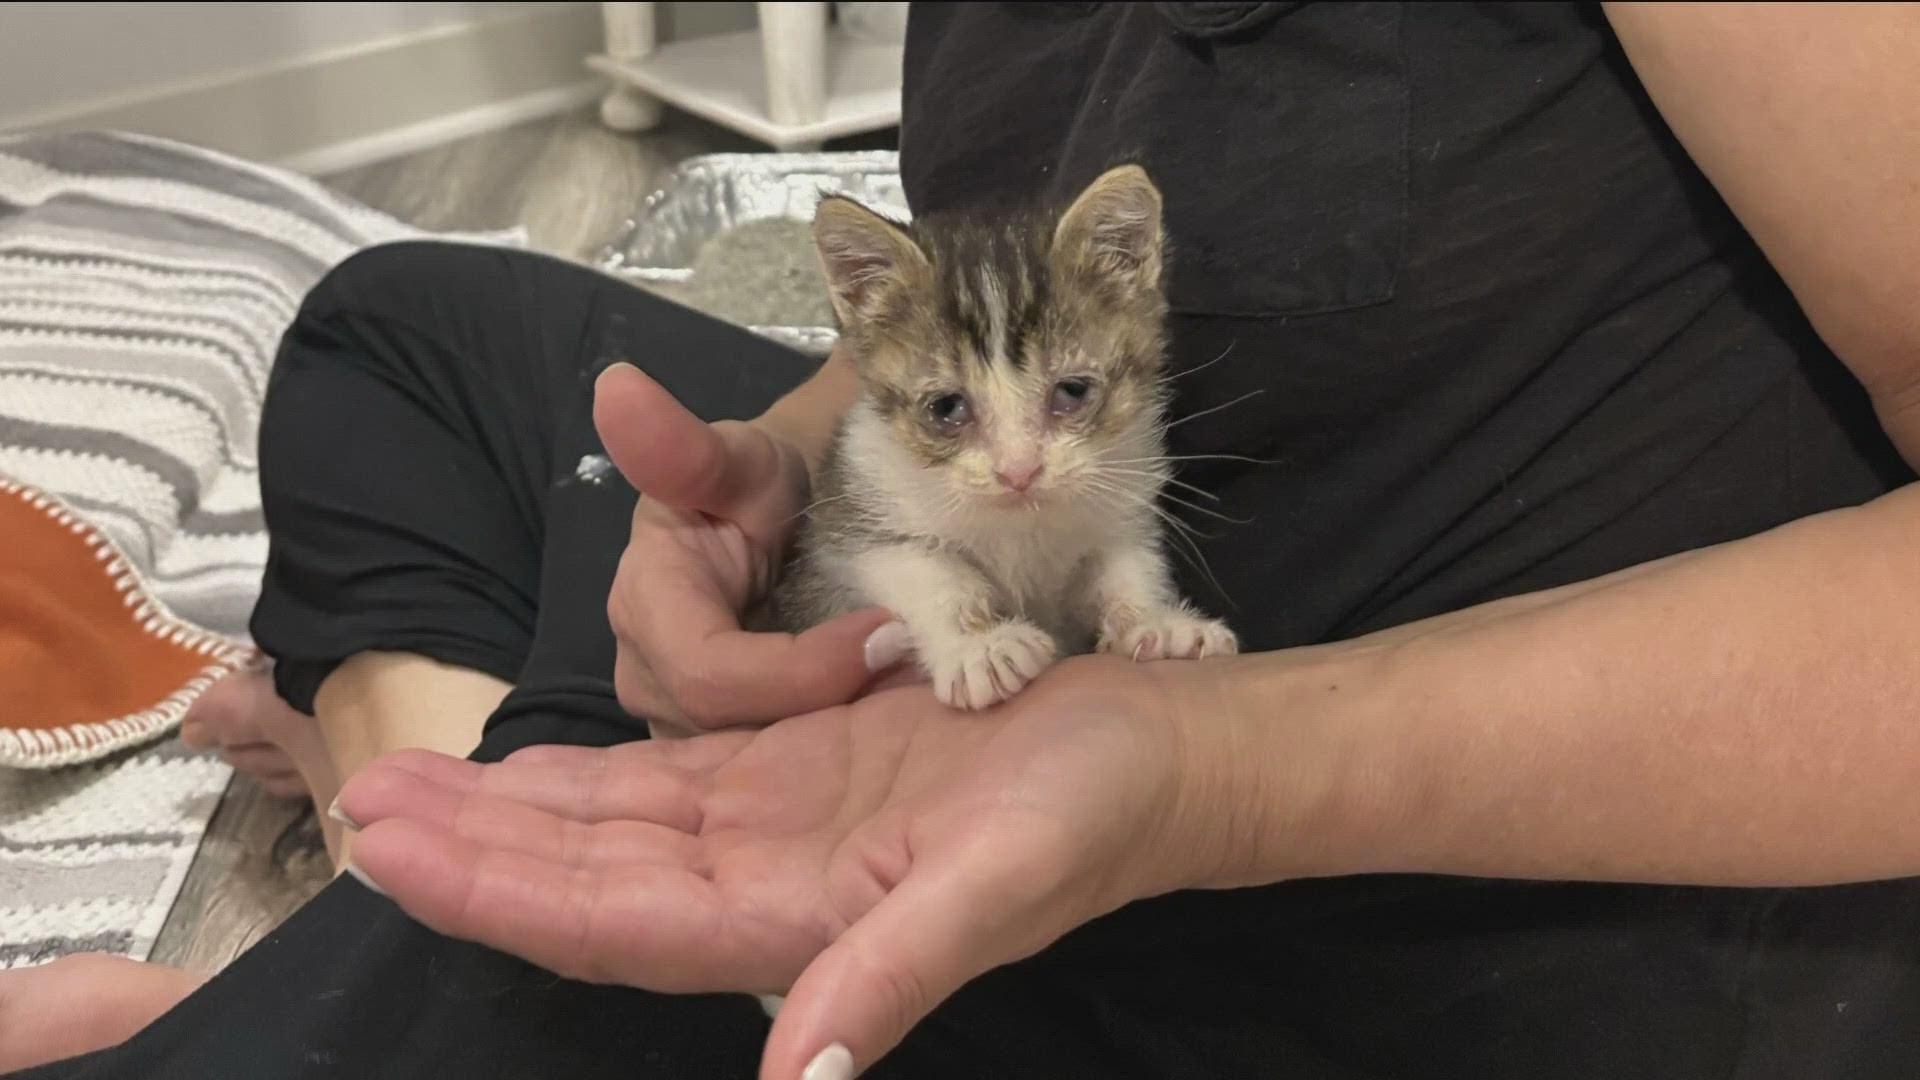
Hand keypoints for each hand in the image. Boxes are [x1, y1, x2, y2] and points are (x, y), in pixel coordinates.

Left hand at [336, 655, 1238, 1079]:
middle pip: (588, 881)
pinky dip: (592, 774)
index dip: (499, 894)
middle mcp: (768, 888)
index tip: (394, 850)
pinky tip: (530, 765)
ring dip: (512, 810)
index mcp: (796, 924)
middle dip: (473, 850)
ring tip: (411, 782)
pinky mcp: (802, 774)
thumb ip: (893, 974)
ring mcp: (780, 829)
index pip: (612, 921)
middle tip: (363, 804)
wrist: (1156, 756)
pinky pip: (672, 779)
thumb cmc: (1092, 814)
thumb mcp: (998, 886)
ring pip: (615, 830)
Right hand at [595, 363, 898, 735]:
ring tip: (896, 698)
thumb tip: (617, 386)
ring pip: (750, 764)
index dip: (802, 670)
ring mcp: (679, 719)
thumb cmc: (762, 484)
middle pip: (731, 730)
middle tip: (909, 665)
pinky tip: (874, 731)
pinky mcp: (720, 746)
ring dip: (825, 739)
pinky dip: (820, 755)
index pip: (712, 674)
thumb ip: (683, 444)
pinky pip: (765, 771)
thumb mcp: (738, 458)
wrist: (783, 516)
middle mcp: (648, 673)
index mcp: (645, 602)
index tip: (890, 632)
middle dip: (823, 707)